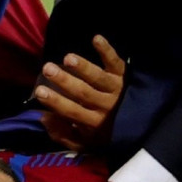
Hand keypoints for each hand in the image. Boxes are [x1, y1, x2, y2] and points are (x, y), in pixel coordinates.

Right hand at [31, 34, 127, 149]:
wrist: (142, 126)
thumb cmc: (105, 132)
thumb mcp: (84, 142)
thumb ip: (63, 134)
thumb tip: (43, 117)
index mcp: (94, 122)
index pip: (73, 111)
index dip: (56, 102)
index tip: (39, 91)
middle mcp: (105, 105)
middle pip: (83, 92)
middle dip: (65, 81)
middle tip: (47, 68)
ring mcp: (116, 88)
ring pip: (98, 78)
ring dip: (84, 67)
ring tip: (68, 58)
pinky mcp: (124, 74)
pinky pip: (115, 62)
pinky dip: (107, 50)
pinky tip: (96, 38)